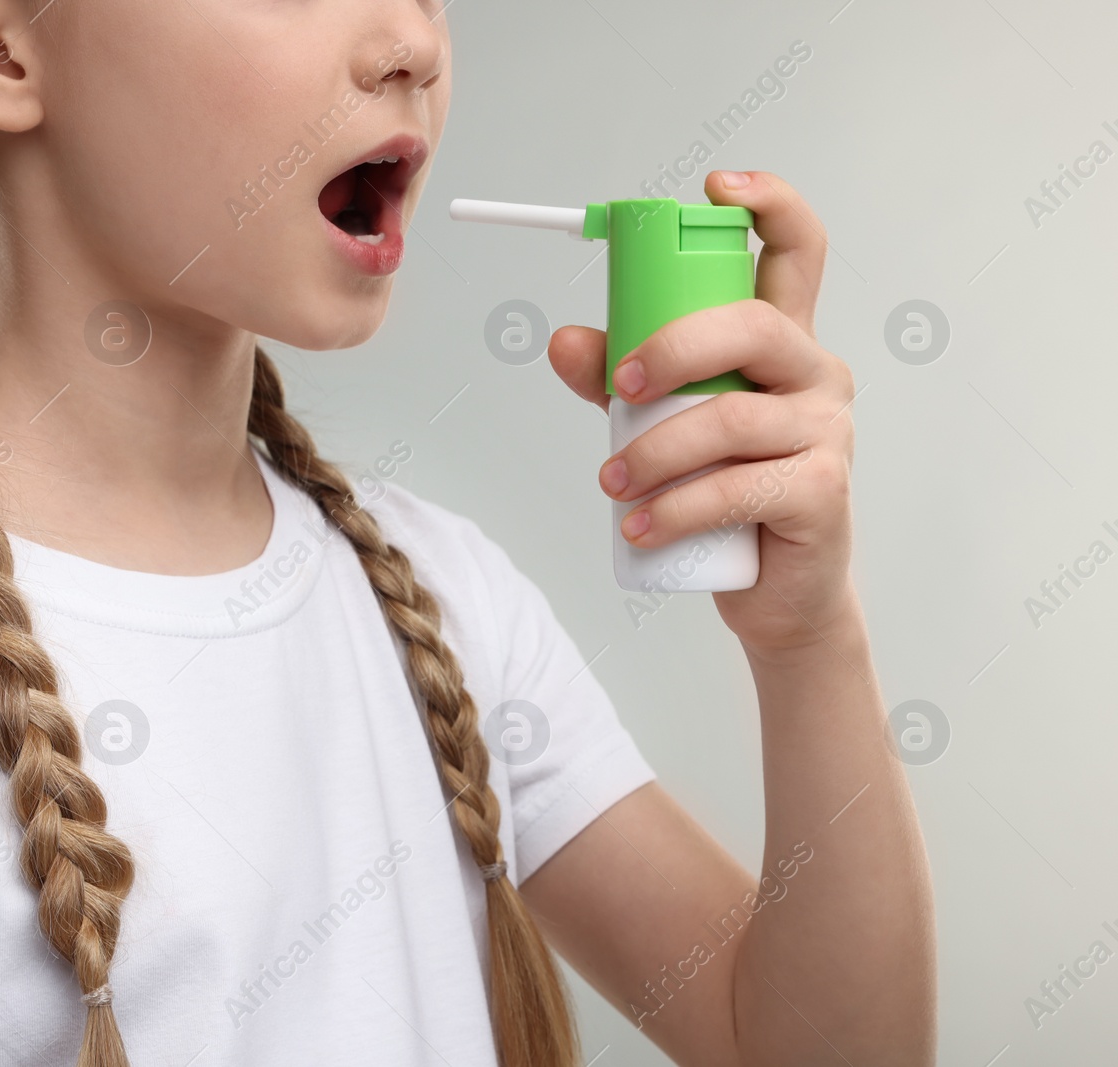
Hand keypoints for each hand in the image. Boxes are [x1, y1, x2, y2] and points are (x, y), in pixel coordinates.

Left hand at [547, 170, 857, 655]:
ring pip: (731, 418)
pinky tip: (639, 528)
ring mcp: (826, 431)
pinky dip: (675, 509)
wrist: (776, 591)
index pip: (796, 250)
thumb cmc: (723, 494)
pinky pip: (738, 488)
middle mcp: (814, 373)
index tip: (716, 185)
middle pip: (751, 325)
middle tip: (618, 389)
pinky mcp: (823, 492)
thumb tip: (564, 341)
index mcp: (781, 342)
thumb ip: (617, 379)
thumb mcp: (663, 426)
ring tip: (612, 484)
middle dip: (672, 348)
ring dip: (654, 452)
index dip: (768, 203)